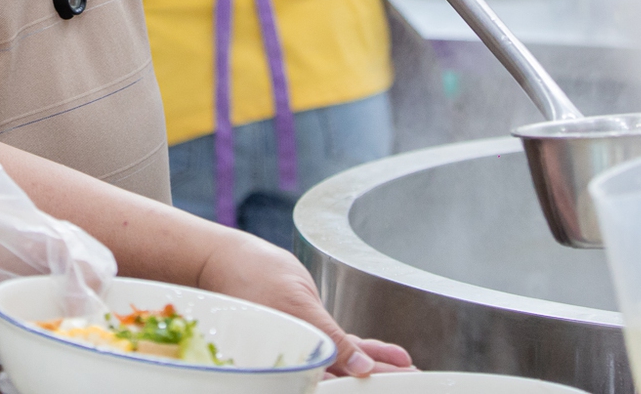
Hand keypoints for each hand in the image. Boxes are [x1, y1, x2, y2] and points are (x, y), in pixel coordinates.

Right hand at [196, 232, 412, 376]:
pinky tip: (394, 354)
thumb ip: (331, 339)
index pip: (338, 384)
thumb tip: (359, 367)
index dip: (370, 385)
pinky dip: (368, 350)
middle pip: (346, 378)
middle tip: (414, 383)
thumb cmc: (252, 278)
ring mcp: (305, 348)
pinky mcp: (308, 334)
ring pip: (349, 365)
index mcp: (295, 361)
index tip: (400, 385)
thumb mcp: (297, 306)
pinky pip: (342, 347)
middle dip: (380, 380)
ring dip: (380, 367)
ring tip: (410, 371)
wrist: (226, 259)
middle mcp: (300, 360)